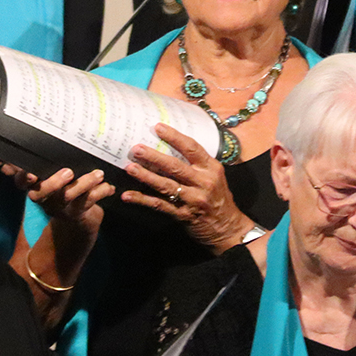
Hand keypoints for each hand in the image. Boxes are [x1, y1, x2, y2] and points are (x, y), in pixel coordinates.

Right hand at [27, 167, 115, 245]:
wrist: (74, 213)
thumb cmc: (61, 184)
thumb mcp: (50, 172)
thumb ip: (42, 162)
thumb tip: (29, 147)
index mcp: (34, 185)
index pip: (21, 182)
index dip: (23, 178)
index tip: (31, 175)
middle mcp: (44, 198)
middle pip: (41, 194)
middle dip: (55, 183)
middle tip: (69, 172)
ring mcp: (59, 206)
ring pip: (68, 196)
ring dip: (84, 184)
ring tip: (98, 174)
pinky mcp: (76, 212)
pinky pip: (88, 202)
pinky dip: (101, 192)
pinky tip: (109, 186)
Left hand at [121, 123, 251, 252]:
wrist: (227, 227)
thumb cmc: (218, 197)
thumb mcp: (215, 175)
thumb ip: (198, 163)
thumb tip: (171, 146)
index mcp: (211, 168)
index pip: (192, 148)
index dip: (174, 137)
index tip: (158, 127)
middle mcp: (203, 182)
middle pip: (175, 166)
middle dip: (154, 157)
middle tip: (136, 148)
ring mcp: (193, 199)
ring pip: (166, 185)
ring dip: (146, 176)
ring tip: (130, 168)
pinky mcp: (183, 215)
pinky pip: (159, 205)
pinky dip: (142, 200)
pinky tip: (128, 195)